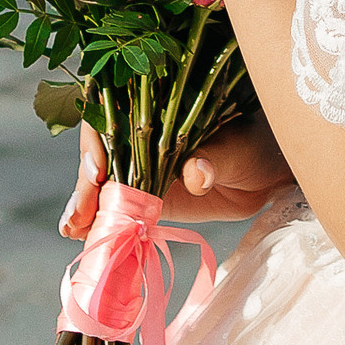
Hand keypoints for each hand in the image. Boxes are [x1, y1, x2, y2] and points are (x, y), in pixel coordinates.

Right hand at [59, 113, 296, 233]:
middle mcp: (140, 136)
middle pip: (100, 154)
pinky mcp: (146, 198)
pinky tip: (85, 237)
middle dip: (86, 183)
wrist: (269, 174)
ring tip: (76, 230)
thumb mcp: (238, 147)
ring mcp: (140, 168)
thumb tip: (196, 173)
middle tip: (80, 214)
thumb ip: (214, 157)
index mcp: (156, 108)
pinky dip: (101, 223)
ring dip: (85, 206)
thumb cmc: (256, 143)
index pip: (112, 116)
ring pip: (101, 184)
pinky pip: (118, 209)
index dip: (97, 140)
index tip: (98, 170)